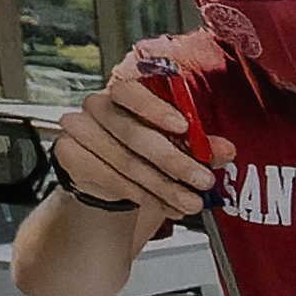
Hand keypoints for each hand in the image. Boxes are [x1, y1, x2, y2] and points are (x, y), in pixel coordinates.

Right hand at [55, 50, 212, 227]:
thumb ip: (200, 145)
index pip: (132, 91)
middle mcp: (97, 106)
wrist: (106, 177)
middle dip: (174, 161)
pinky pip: (109, 178)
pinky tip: (164, 205)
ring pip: (125, 161)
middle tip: (202, 181)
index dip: (156, 109)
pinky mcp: (69, 154)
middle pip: (132, 132)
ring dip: (163, 186)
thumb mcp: (178, 145)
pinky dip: (142, 196)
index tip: (184, 127)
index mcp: (124, 94)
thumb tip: (227, 150)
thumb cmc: (144, 152)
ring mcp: (79, 128)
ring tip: (190, 202)